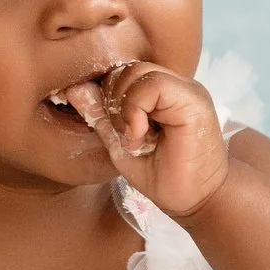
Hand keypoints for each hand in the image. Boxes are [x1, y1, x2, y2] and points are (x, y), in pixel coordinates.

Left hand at [62, 61, 230, 218]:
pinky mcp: (193, 99)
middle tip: (123, 135)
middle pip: (128, 68)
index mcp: (162, 94)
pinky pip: (154, 83)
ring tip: (133, 138)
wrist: (195, 202)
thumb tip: (73, 88)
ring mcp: (187, 89)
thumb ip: (101, 116)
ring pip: (139, 70)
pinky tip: (140, 135)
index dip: (108, 96)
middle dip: (114, 100)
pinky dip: (136, 109)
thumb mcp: (120, 144)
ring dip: (125, 106)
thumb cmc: (163, 179)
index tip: (115, 131)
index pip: (124, 73)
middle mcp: (176, 86)